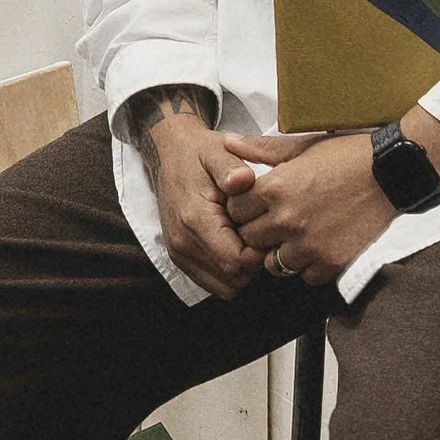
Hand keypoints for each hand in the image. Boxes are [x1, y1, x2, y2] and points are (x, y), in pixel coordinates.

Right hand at [144, 109, 272, 300]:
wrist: (172, 154)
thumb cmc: (200, 154)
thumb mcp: (219, 152)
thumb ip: (232, 167)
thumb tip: (244, 180)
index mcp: (195, 220)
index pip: (238, 262)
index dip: (261, 252)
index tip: (268, 230)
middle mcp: (183, 243)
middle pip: (234, 278)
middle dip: (255, 262)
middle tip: (261, 233)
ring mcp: (179, 253)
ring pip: (225, 287)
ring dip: (242, 269)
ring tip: (247, 238)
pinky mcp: (179, 258)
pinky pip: (213, 283)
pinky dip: (228, 271)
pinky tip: (234, 244)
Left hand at [222, 133, 393, 287]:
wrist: (393, 171)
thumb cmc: (347, 155)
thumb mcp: (302, 145)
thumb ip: (261, 149)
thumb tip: (227, 142)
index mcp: (275, 188)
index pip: (235, 211)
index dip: (244, 208)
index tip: (258, 205)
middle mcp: (288, 220)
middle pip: (250, 240)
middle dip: (258, 232)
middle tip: (277, 222)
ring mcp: (310, 244)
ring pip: (274, 264)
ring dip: (282, 253)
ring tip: (298, 236)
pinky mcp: (332, 262)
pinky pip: (307, 276)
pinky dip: (311, 266)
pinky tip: (321, 246)